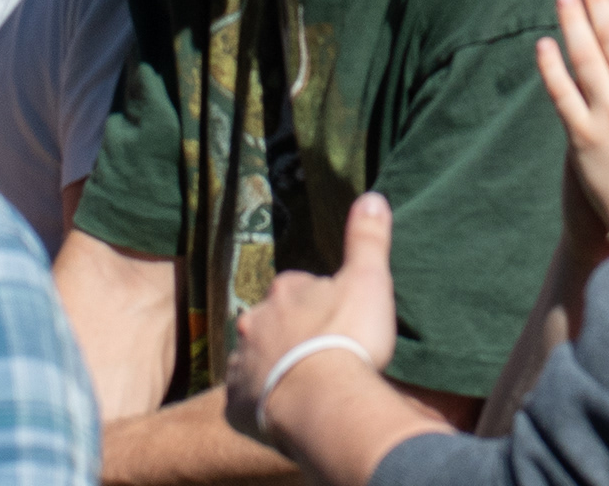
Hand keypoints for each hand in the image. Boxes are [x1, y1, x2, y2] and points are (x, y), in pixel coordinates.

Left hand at [229, 192, 402, 447]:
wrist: (324, 402)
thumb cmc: (348, 338)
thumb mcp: (369, 280)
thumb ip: (367, 239)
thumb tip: (372, 196)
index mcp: (285, 291)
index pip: (298, 287)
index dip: (319, 304)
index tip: (337, 322)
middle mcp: (254, 322)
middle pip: (272, 323)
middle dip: (290, 335)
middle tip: (321, 356)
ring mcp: (241, 364)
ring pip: (256, 360)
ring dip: (274, 368)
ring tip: (305, 386)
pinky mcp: (235, 404)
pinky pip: (246, 400)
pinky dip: (261, 403)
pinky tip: (285, 412)